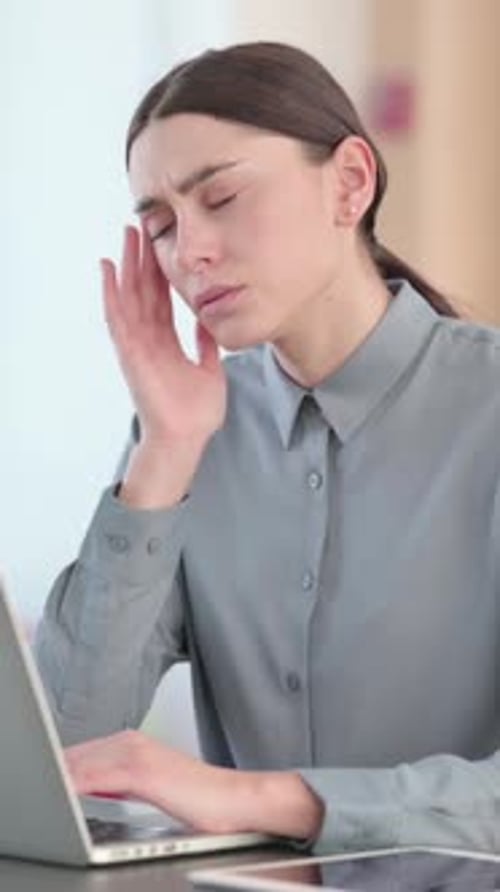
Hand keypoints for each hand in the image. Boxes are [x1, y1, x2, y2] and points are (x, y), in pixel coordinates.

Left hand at [65, 730, 323, 837]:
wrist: (237, 800)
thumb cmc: (199, 799)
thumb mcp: (150, 786)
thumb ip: (118, 780)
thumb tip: (88, 785)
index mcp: (133, 743)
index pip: (83, 753)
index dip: (61, 764)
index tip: (45, 773)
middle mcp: (133, 742)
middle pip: (77, 755)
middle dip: (56, 768)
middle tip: (36, 779)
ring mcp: (138, 753)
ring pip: (84, 762)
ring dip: (61, 773)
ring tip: (43, 784)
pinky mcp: (144, 770)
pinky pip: (99, 776)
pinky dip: (78, 781)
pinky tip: (64, 789)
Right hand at [101, 226, 226, 448]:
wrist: (187, 437)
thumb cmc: (196, 412)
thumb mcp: (209, 368)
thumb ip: (206, 345)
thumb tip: (211, 322)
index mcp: (166, 343)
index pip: (160, 299)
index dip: (159, 272)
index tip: (160, 245)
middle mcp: (148, 340)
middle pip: (142, 291)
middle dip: (141, 259)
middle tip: (140, 227)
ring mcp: (137, 345)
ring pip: (128, 297)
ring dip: (126, 266)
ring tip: (126, 236)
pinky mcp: (130, 353)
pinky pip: (118, 318)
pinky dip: (112, 293)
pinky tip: (109, 269)